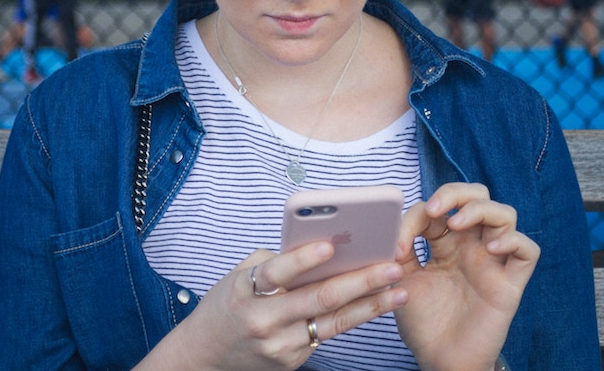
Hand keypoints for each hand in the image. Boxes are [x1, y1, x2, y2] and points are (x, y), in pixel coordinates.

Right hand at [145, 243, 408, 370]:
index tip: (330, 245)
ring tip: (399, 289)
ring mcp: (280, 346)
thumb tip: (318, 246)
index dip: (303, 259)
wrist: (204, 355)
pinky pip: (327, 334)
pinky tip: (378, 304)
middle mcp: (264, 320)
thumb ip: (273, 261)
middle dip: (360, 281)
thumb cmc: (226, 305)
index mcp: (246, 291)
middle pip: (318, 299)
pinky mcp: (292, 361)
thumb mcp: (238, 276)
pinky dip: (354, 317)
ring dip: (370, 304)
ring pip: (332, 322)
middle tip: (390, 265)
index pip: (276, 272)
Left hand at [393, 183, 539, 370]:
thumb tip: (390, 222)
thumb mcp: (401, 279)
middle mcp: (472, 246)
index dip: (422, 210)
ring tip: (457, 225)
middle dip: (457, 192)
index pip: (442, 206)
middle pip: (478, 196)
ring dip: (481, 209)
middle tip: (437, 210)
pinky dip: (512, 240)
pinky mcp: (511, 283)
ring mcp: (493, 262)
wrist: (440, 361)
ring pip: (505, 214)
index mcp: (446, 243)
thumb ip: (399, 248)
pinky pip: (528, 250)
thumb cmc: (424, 322)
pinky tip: (491, 248)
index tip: (400, 241)